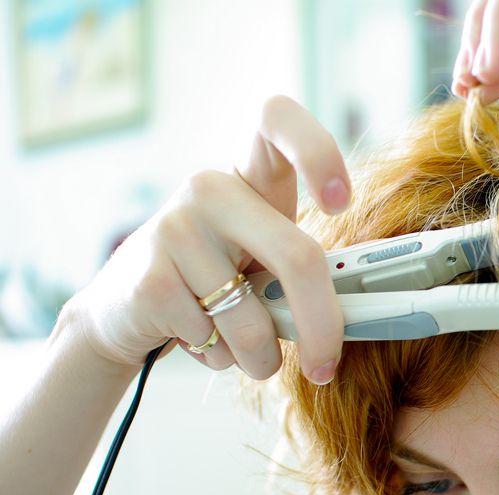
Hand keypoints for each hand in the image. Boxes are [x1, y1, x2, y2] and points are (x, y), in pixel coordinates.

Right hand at [69, 96, 348, 384]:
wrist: (123, 309)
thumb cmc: (217, 283)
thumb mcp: (264, 262)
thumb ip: (308, 270)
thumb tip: (370, 311)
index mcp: (250, 177)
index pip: (277, 118)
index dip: (318, 150)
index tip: (341, 202)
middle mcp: (210, 188)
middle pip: (297, 257)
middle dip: (322, 324)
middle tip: (326, 366)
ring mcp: (175, 227)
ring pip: (254, 321)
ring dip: (260, 356)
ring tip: (239, 344)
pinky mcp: (149, 277)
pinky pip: (216, 342)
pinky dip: (221, 359)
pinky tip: (197, 336)